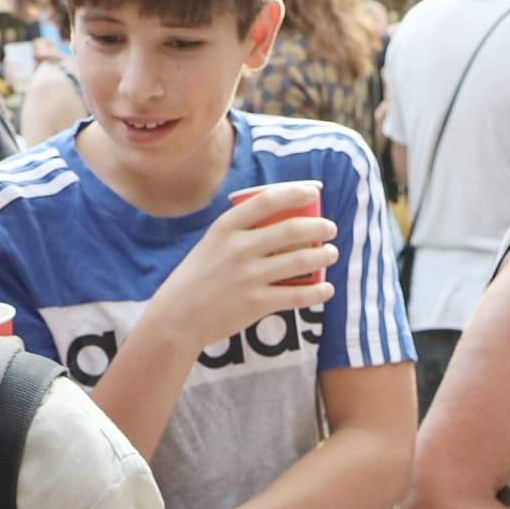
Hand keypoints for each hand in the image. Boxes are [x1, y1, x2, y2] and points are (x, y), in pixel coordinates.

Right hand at [152, 182, 337, 352]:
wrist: (177, 317)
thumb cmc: (198, 277)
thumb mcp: (211, 244)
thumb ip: (239, 231)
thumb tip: (280, 219)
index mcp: (225, 228)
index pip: (268, 199)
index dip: (296, 192)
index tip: (313, 191)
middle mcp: (239, 248)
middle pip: (292, 229)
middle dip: (320, 226)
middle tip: (330, 228)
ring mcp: (248, 276)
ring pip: (301, 260)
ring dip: (324, 255)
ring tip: (332, 253)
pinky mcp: (256, 303)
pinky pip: (297, 295)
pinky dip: (318, 291)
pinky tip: (327, 288)